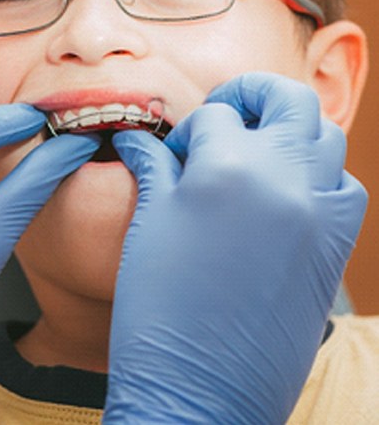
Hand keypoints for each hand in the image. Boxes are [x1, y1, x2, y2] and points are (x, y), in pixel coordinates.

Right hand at [104, 73, 366, 423]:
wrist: (200, 390)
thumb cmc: (160, 306)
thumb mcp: (149, 223)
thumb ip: (154, 166)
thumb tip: (139, 138)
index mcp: (228, 169)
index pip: (216, 114)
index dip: (190, 127)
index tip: (175, 149)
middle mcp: (284, 180)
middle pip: (290, 99)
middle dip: (255, 94)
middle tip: (227, 109)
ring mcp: (318, 213)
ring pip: (326, 136)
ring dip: (291, 129)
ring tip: (255, 148)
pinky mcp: (333, 247)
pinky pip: (343, 186)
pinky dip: (318, 174)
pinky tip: (283, 191)